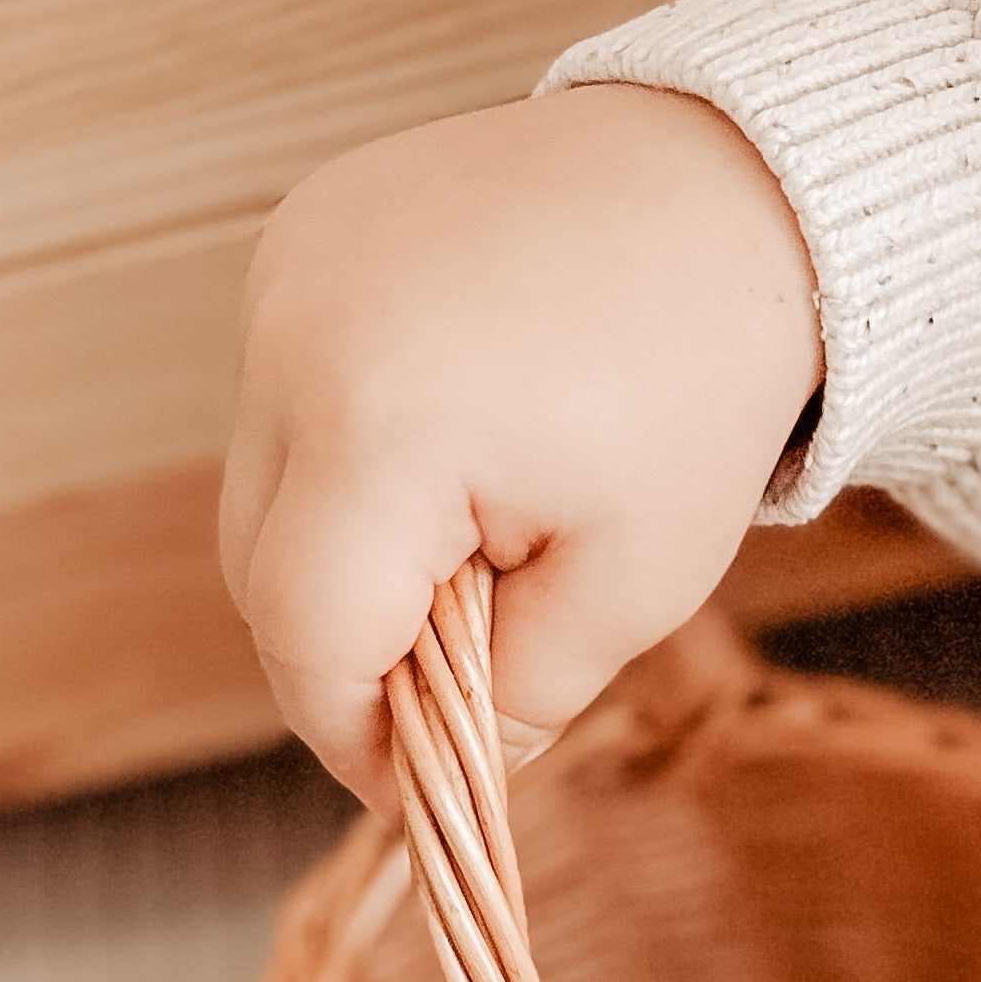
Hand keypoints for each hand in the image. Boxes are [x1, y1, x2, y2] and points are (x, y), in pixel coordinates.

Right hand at [221, 88, 822, 809]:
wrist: (719, 194)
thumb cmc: (694, 388)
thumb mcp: (631, 585)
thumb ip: (522, 698)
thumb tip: (452, 767)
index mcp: (379, 425)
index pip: (305, 635)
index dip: (351, 734)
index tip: (410, 787)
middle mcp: (294, 333)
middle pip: (261, 566)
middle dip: (349, 650)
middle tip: (459, 684)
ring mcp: (282, 272)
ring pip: (264, 488)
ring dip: (350, 553)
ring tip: (481, 546)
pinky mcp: (294, 239)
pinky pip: (287, 401)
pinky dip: (352, 463)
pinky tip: (459, 451)